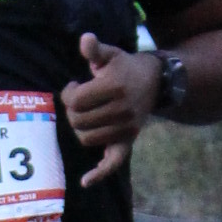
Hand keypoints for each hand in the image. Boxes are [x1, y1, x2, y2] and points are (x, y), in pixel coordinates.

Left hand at [60, 34, 162, 186]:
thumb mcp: (110, 55)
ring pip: (86, 138)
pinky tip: (85, 182)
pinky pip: (113, 162)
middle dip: (72, 110)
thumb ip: (95, 49)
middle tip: (78, 100)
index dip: (68, 94)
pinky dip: (99, 173)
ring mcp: (125, 129)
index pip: (75, 100)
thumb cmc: (124, 67)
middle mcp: (121, 110)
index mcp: (115, 88)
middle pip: (77, 121)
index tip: (74, 86)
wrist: (153, 82)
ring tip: (84, 115)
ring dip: (79, 128)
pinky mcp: (128, 141)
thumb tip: (85, 40)